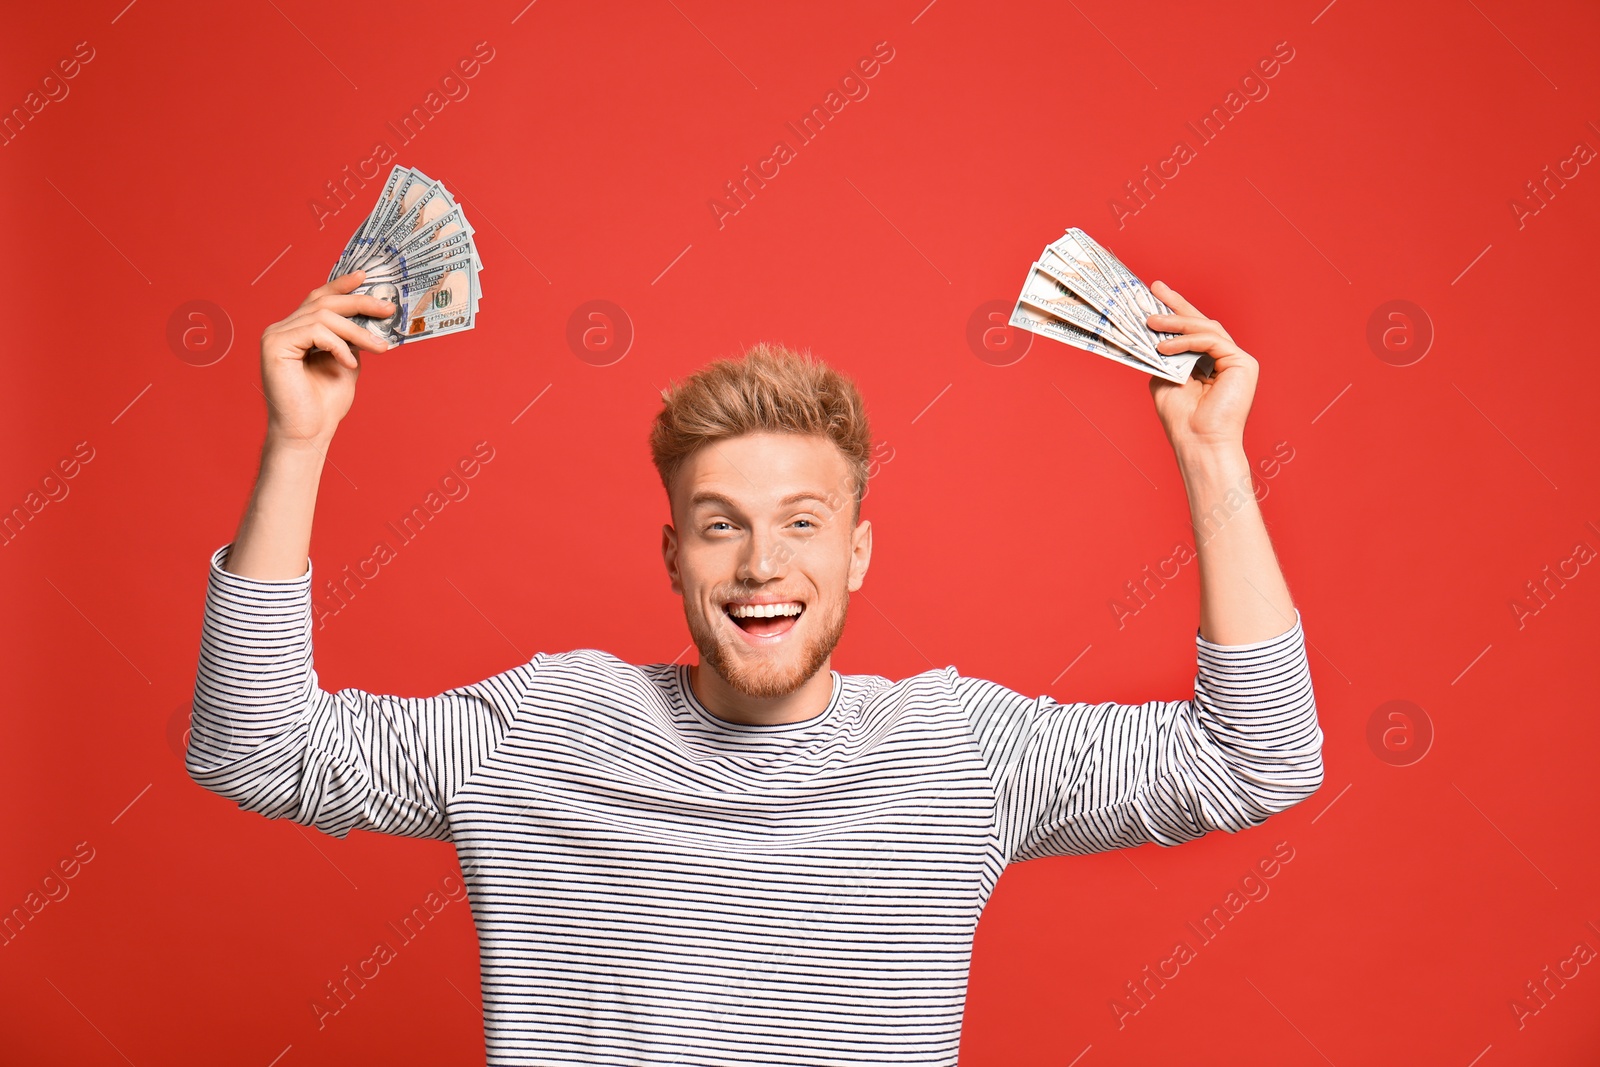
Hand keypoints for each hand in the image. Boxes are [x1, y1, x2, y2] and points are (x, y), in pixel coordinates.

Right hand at [259, 270, 395, 449]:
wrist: (308, 432)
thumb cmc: (325, 404)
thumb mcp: (347, 363)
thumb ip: (352, 340)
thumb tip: (371, 318)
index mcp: (297, 331)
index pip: (318, 298)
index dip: (341, 285)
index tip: (364, 276)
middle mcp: (282, 329)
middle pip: (323, 301)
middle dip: (360, 302)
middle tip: (388, 309)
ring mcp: (276, 335)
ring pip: (324, 316)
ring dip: (357, 331)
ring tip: (378, 348)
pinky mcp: (274, 345)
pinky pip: (315, 332)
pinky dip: (339, 346)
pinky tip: (349, 364)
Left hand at [1144, 280, 1257, 452]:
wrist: (1198, 442)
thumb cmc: (1182, 419)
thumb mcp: (1164, 378)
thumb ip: (1165, 356)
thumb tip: (1154, 334)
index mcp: (1210, 364)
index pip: (1193, 332)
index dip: (1175, 311)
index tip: (1154, 295)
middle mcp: (1227, 359)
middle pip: (1202, 322)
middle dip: (1177, 304)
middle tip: (1156, 288)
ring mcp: (1237, 360)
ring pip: (1206, 329)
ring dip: (1176, 322)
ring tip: (1151, 322)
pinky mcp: (1243, 363)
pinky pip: (1212, 340)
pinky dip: (1187, 340)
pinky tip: (1164, 346)